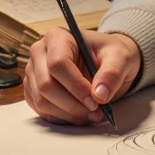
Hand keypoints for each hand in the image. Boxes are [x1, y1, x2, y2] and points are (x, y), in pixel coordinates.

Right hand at [23, 29, 141, 125]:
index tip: (95, 100)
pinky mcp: (34, 91)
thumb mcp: (120, 57)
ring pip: (42, 101)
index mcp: (57, 37)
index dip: (76, 86)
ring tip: (91, 114)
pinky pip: (42, 111)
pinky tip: (80, 114)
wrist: (106, 61)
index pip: (57, 64)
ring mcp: (34, 73)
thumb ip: (112, 73)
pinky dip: (62, 118)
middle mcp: (40, 53)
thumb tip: (100, 95)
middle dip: (72, 104)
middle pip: (46, 85)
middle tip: (95, 111)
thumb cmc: (110, 54)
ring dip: (68, 114)